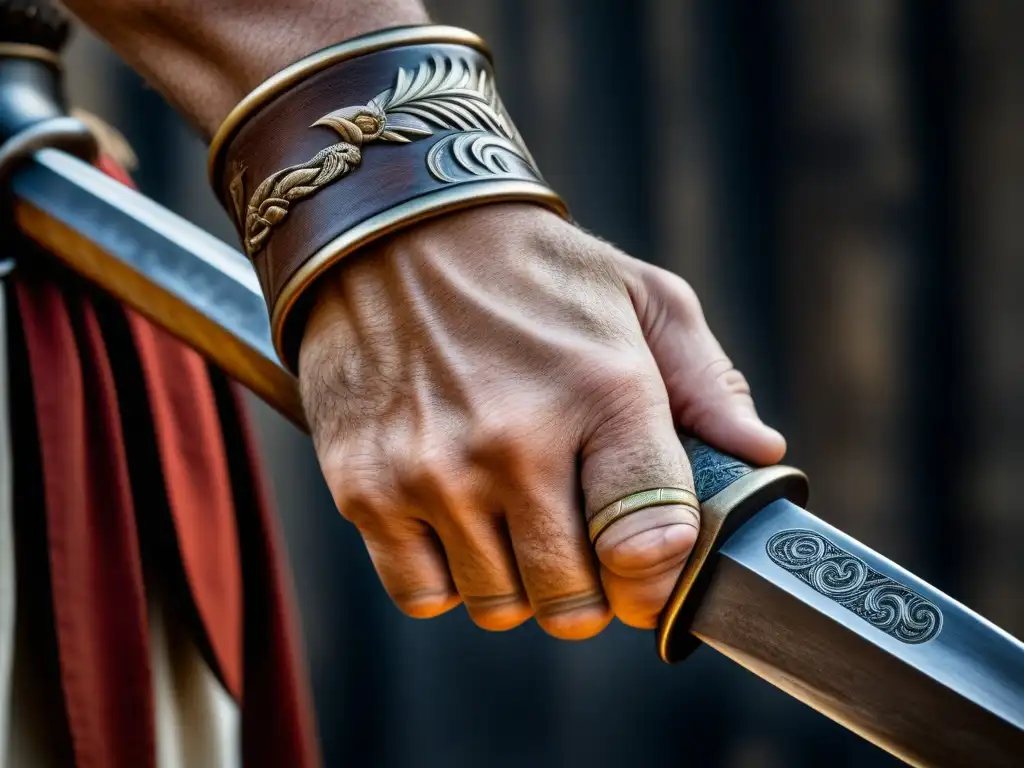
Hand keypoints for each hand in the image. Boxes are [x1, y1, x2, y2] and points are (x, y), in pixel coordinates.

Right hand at [299, 204, 785, 637]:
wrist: (393, 229)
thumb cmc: (529, 271)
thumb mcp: (639, 295)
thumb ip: (706, 380)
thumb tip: (759, 454)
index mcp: (603, 390)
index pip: (651, 543)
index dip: (657, 576)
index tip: (642, 567)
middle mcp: (515, 440)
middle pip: (572, 601)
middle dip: (585, 588)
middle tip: (573, 544)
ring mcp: (431, 470)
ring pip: (498, 607)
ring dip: (515, 581)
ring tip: (510, 520)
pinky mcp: (362, 485)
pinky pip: (421, 593)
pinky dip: (444, 575)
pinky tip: (453, 520)